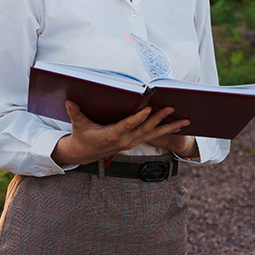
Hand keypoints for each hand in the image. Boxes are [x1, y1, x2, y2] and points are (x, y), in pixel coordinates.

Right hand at [51, 100, 191, 165]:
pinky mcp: (134, 142)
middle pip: (145, 129)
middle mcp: (125, 140)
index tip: (148, 109)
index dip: (138, 118)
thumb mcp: (78, 124)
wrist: (85, 153)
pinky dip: (166, 130)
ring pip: (154, 134)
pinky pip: (153, 136)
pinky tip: (178, 126)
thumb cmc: (82, 135)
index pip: (128, 125)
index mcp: (112, 134)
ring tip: (185, 121)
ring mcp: (131, 142)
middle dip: (159, 119)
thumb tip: (68, 101)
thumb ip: (75, 113)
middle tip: (172, 109)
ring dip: (170, 127)